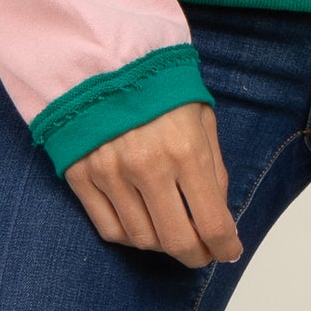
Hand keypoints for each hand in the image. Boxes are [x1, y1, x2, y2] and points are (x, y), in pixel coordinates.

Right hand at [64, 100, 243, 269]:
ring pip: (142, 239)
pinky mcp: (82, 175)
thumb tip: (218, 213)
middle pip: (176, 241)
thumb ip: (213, 166)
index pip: (212, 222)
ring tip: (170, 229)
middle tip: (202, 252)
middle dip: (195, 255)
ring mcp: (111, 172)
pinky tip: (141, 222)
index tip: (228, 251)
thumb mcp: (200, 115)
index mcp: (185, 147)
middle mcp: (148, 165)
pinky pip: (110, 229)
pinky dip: (129, 236)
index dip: (225, 247)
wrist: (103, 55)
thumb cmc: (157, 83)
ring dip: (162, 243)